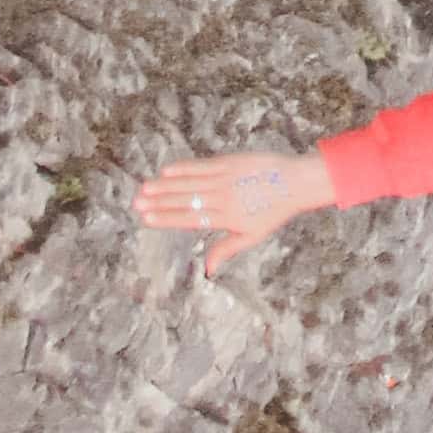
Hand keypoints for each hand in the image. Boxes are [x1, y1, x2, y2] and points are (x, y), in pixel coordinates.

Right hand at [134, 146, 336, 275]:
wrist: (295, 183)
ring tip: (145, 188)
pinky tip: (167, 170)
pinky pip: (203, 166)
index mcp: (227, 218)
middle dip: (159, 202)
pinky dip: (184, 168)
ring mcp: (226, 178)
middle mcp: (224, 198)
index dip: (167, 219)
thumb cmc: (273, 212)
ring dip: (166, 185)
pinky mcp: (230, 162)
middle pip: (186, 200)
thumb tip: (207, 270)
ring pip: (190, 182)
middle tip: (137, 203)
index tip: (147, 219)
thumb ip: (225, 249)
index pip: (191, 219)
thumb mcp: (251, 236)